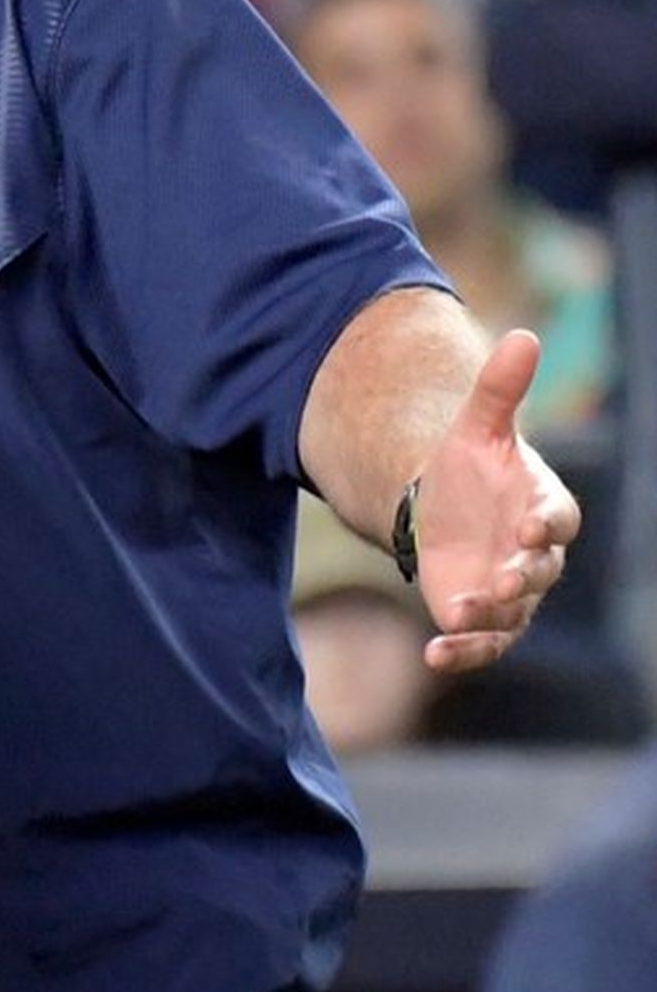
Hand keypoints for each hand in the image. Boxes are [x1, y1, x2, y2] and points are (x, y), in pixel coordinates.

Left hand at [414, 329, 581, 673]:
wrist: (439, 508)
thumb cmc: (468, 468)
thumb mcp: (477, 427)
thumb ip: (499, 391)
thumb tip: (523, 336)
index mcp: (541, 506)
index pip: (559, 518)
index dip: (549, 523)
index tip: (532, 526)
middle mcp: (534, 554)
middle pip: (541, 571)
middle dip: (525, 576)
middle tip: (504, 575)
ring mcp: (511, 590)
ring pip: (513, 613)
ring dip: (490, 615)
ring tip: (457, 610)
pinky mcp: (483, 618)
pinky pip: (483, 644)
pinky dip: (462, 652)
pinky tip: (432, 654)